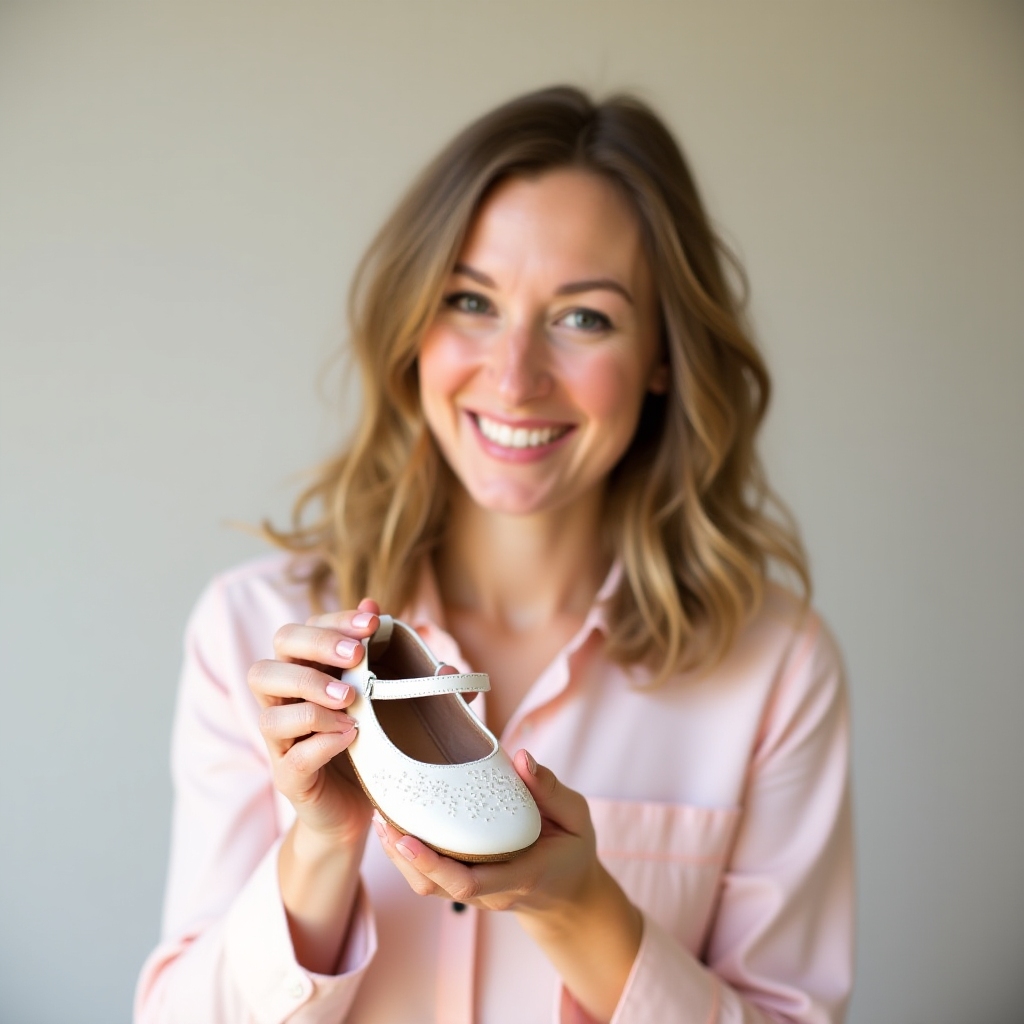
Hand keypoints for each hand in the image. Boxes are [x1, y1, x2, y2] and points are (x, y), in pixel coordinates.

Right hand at [247, 598, 380, 846]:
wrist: (358, 808)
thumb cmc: (371, 744)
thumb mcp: (390, 697)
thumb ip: (389, 657)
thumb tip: (379, 610)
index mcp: (305, 675)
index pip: (302, 632)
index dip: (333, 622)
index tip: (372, 623)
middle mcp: (285, 703)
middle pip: (270, 660)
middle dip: (314, 648)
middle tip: (355, 656)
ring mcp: (282, 743)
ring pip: (268, 711)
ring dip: (310, 697)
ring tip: (351, 702)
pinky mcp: (290, 778)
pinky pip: (292, 757)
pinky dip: (322, 743)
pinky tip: (351, 736)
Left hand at [371, 750, 606, 915]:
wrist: (571, 896)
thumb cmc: (573, 851)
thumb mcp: (577, 818)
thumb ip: (551, 789)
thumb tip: (521, 757)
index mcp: (521, 875)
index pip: (468, 882)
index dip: (433, 863)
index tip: (407, 838)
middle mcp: (493, 892)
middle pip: (436, 885)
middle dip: (404, 856)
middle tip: (383, 817)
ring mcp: (478, 895)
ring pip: (428, 885)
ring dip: (400, 856)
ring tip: (382, 816)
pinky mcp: (468, 887)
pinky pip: (433, 878)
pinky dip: (411, 855)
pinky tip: (397, 825)